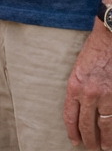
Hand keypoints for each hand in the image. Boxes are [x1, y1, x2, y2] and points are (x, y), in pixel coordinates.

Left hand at [64, 22, 111, 148]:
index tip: (74, 141)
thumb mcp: (78, 70)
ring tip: (105, 148)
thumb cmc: (94, 53)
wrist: (110, 40)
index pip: (70, 116)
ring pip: (104, 127)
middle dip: (89, 140)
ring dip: (106, 140)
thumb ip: (79, 89)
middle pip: (86, 125)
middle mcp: (88, 94)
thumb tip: (82, 109)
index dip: (72, 131)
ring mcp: (106, 97)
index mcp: (74, 86)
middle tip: (91, 148)